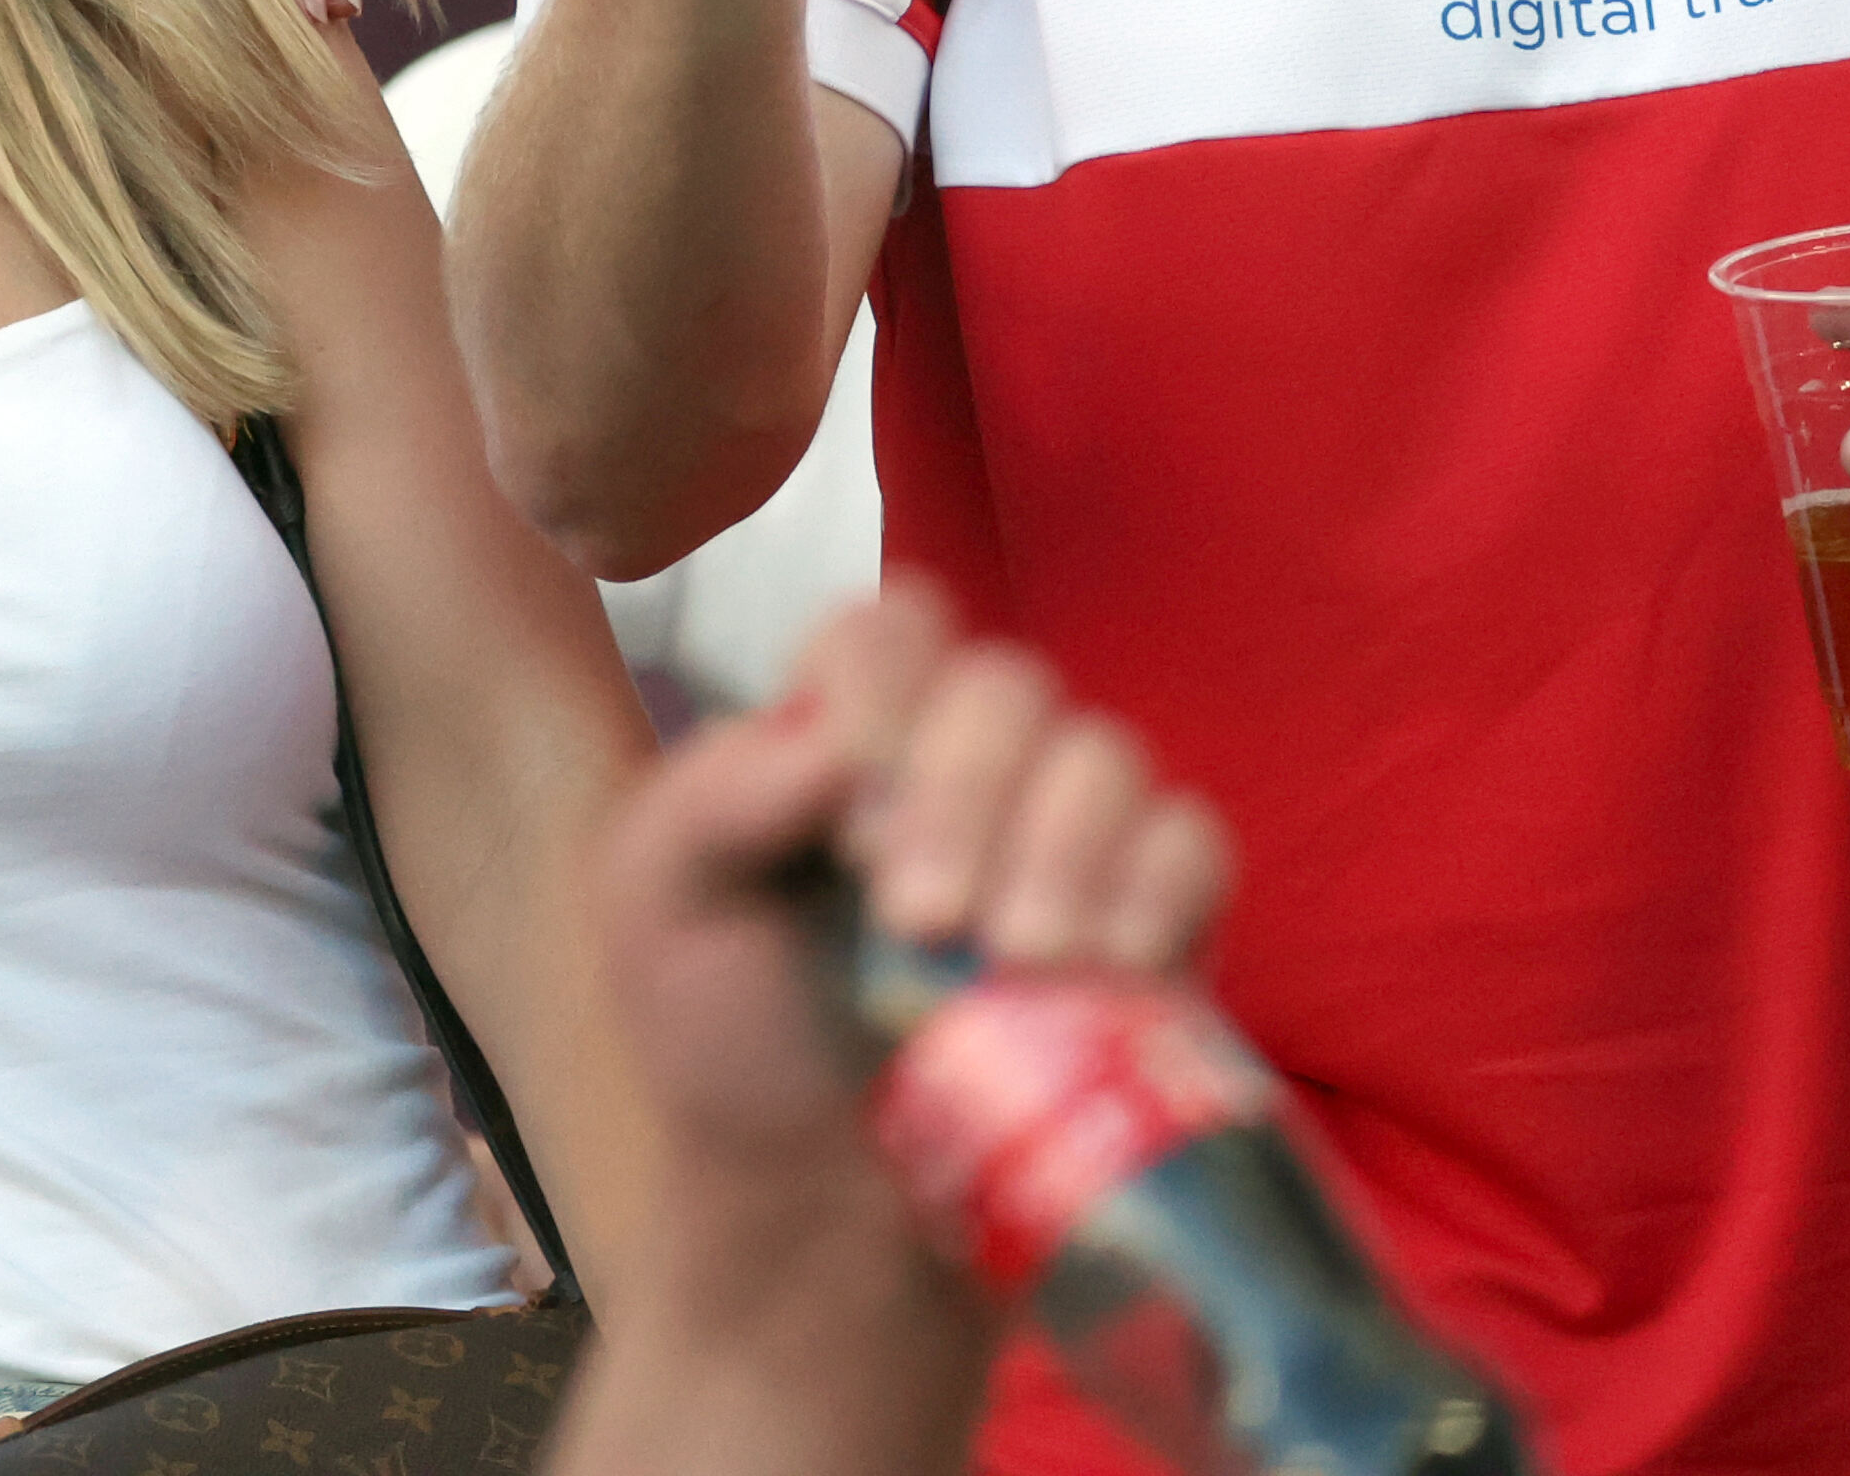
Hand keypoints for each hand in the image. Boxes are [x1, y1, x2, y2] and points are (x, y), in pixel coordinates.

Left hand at [596, 591, 1229, 1367]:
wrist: (824, 1221)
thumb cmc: (731, 1050)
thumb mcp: (658, 908)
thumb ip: (714, 795)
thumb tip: (841, 736)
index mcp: (839, 732)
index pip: (889, 629)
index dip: (881, 699)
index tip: (845, 835)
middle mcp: (959, 763)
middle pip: (1003, 684)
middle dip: (963, 792)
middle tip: (915, 918)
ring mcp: (1063, 836)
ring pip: (1103, 753)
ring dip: (1060, 844)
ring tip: (1014, 955)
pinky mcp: (1148, 923)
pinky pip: (1191, 843)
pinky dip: (1154, 886)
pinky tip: (1104, 963)